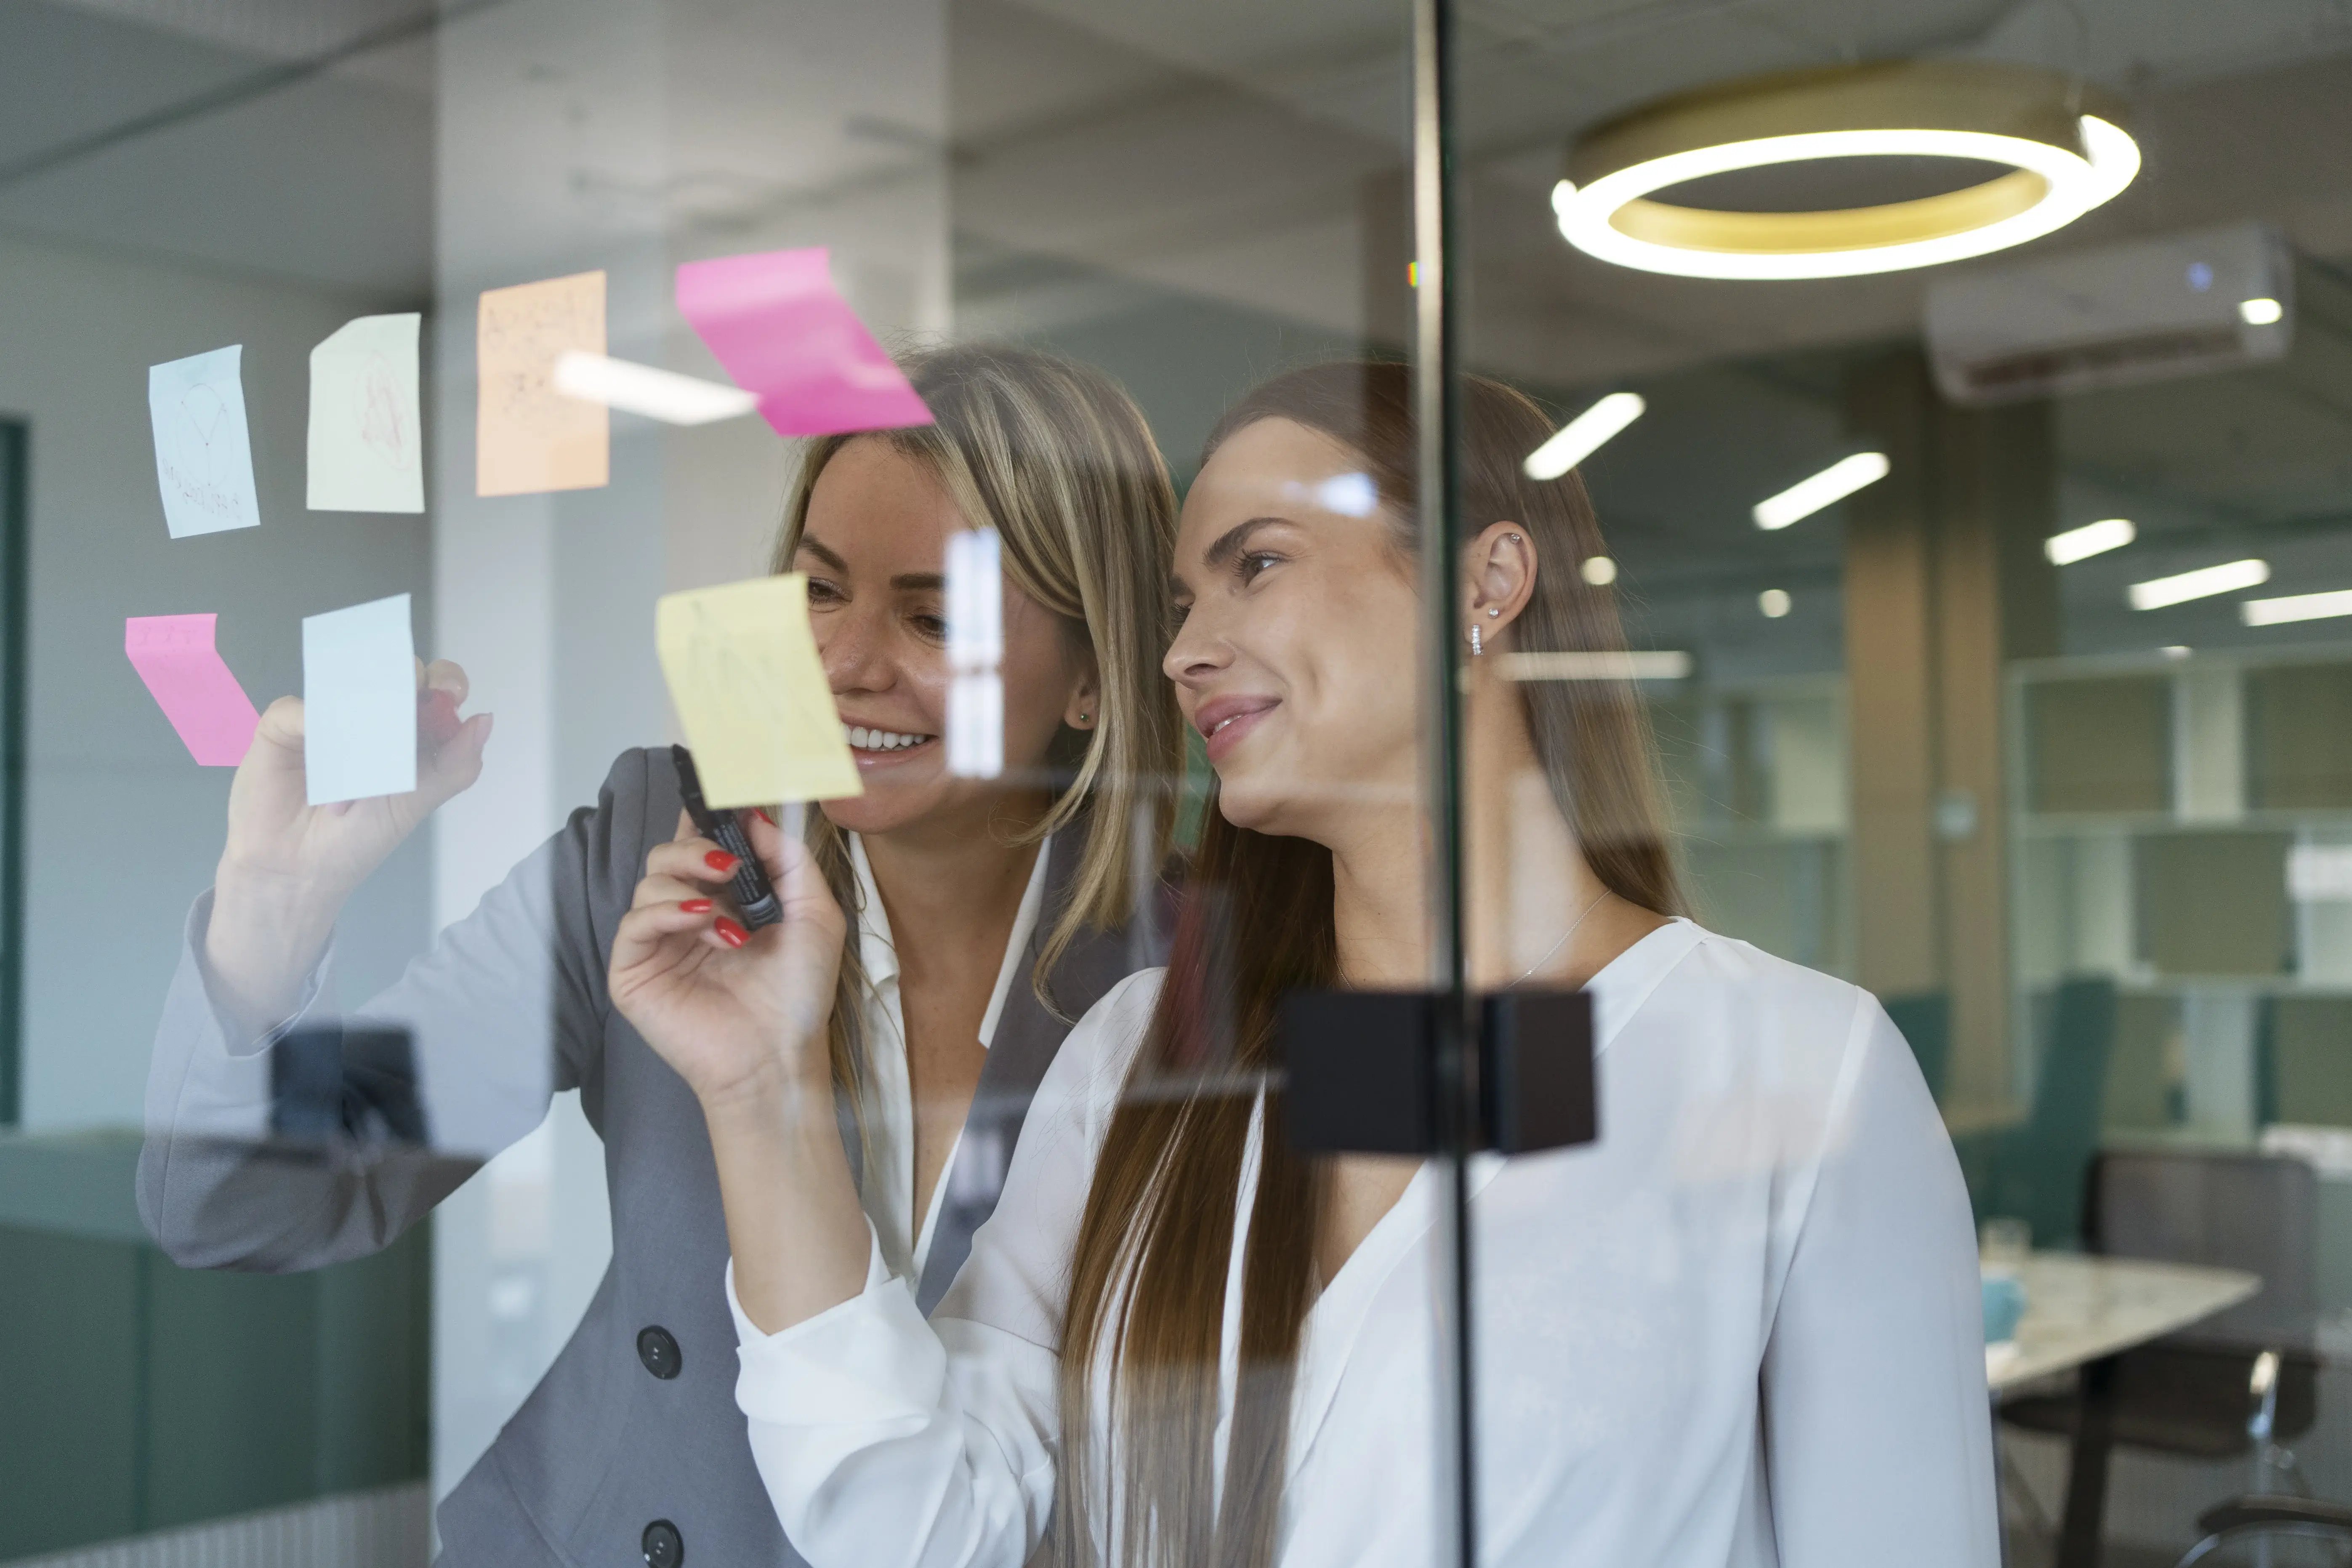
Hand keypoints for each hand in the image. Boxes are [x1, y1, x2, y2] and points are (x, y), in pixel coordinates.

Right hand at [204, 659, 491, 1032]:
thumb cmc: (360, 838)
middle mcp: (370, 718)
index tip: (451, 692)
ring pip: (348, 680)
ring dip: (361, 703)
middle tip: (409, 698)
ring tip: (369, 737)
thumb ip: (455, 764)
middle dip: (407, 678)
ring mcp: (327, 717)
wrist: (298, 871)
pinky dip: (313, 726)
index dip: (446, 682)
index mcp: (409, 733)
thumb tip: (485, 720)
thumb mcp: (417, 802)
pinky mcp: (284, 726)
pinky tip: (321, 759)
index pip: (434, 691)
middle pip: (395, 674)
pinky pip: (299, 707)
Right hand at [608, 808, 846, 1110]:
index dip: (704, 815)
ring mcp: (659, 943)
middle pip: (667, 852)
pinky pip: (634, 921)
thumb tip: (755, 814)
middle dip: (697, 847)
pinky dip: (668, 910)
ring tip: (728, 919)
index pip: (701, 843)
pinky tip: (702, 922)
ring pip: (649, 880)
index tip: (719, 788)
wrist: (779, 1056)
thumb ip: (789, 860)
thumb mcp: (814, 915)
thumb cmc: (798, 995)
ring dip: (691, 885)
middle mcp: (688, 916)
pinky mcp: (634, 971)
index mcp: (726, 900)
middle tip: (729, 866)